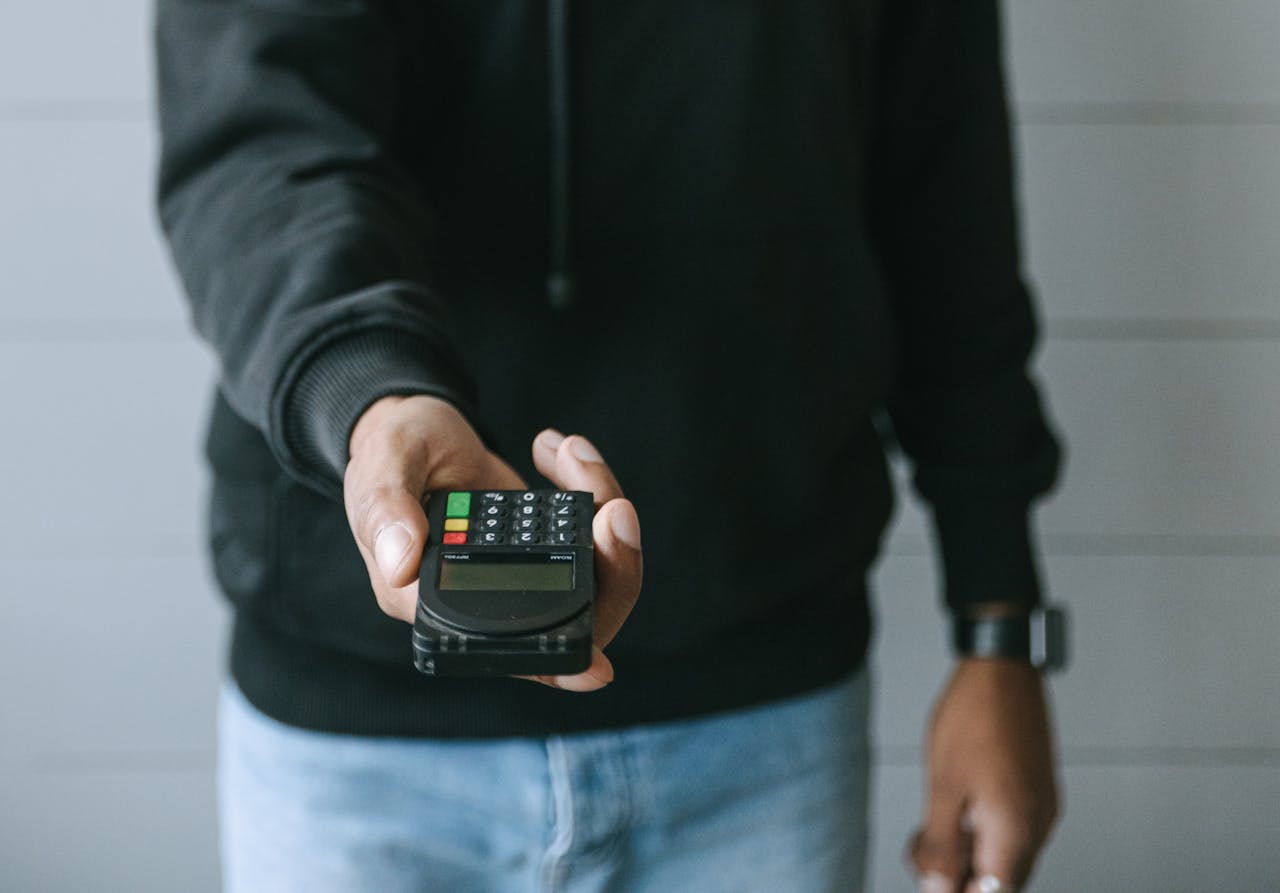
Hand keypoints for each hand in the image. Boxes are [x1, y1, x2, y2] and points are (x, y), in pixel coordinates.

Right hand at [343, 394, 641, 691]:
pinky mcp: (548, 542)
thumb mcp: (379, 471)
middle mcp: (490, 603)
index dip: (561, 662)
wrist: (412, 427)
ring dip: (602, 505)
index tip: (602, 665)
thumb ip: (386, 512)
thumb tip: (401, 565)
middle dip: (612, 564)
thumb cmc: (387, 455)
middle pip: (581, 615)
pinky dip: (589, 486)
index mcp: (437, 608)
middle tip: (611, 507)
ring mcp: (526, 572)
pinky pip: (594, 531)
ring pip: (600, 569)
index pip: (513, 653)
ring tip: (572, 453)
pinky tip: (555, 450)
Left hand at [909, 659, 1058, 892]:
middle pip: (1000, 879)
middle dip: (958, 875)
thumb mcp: (943, 787)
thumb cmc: (974, 717)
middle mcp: (1039, 823)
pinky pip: (1013, 829)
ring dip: (968, 853)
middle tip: (921, 850)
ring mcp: (1042, 805)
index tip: (930, 877)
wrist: (1001, 668)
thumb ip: (942, 845)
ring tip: (930, 828)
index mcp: (1018, 830)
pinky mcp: (1037, 788)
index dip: (958, 891)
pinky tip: (956, 811)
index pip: (993, 892)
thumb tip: (938, 888)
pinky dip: (982, 832)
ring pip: (1005, 855)